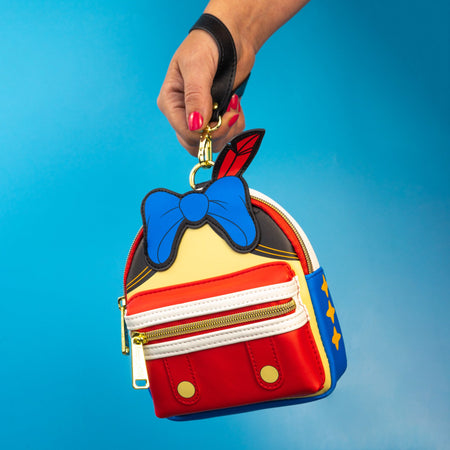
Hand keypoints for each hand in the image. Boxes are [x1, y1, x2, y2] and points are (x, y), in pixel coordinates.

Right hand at [157, 29, 252, 155]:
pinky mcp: (216, 117)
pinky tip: (236, 106)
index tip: (222, 117)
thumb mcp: (197, 66)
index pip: (184, 133)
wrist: (230, 36)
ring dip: (229, 130)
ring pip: (212, 143)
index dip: (205, 133)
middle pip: (196, 144)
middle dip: (218, 134)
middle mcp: (183, 113)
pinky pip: (226, 135)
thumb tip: (196, 125)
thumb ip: (196, 96)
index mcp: (171, 102)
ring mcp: (200, 117)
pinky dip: (236, 125)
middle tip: (231, 115)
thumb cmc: (207, 44)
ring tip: (235, 106)